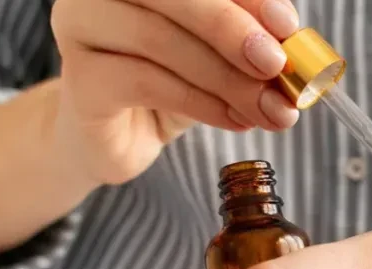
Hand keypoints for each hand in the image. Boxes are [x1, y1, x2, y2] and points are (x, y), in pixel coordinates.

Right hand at [50, 0, 301, 185]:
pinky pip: (146, 83)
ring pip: (160, 40)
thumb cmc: (175, 80)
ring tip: (268, 109)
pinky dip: (202, 103)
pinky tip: (235, 120)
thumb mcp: (222, 53)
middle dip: (233, 30)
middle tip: (275, 65)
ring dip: (227, 78)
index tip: (287, 26)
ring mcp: (80, 27)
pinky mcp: (80, 79)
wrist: (123, 138)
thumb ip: (252, 38)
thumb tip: (291, 40)